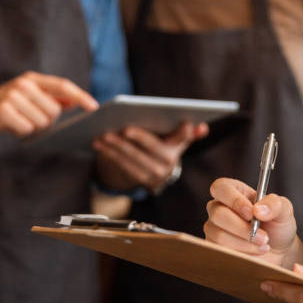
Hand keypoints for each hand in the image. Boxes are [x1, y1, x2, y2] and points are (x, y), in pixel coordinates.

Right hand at [0, 71, 96, 138]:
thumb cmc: (4, 108)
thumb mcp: (27, 98)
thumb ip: (50, 99)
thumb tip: (74, 101)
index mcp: (32, 79)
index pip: (63, 85)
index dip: (80, 96)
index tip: (94, 106)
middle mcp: (23, 84)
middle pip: (54, 110)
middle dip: (47, 121)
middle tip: (30, 120)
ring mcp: (12, 96)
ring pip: (42, 122)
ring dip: (33, 128)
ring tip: (18, 122)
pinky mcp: (4, 111)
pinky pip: (27, 129)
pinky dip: (21, 133)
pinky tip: (10, 127)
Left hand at [93, 122, 207, 192]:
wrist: (155, 172)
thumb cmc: (164, 146)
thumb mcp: (176, 139)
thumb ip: (187, 133)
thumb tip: (203, 127)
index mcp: (178, 148)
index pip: (183, 137)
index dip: (184, 132)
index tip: (184, 122)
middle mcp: (168, 164)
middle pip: (150, 149)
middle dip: (135, 139)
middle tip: (121, 129)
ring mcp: (153, 175)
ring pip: (132, 159)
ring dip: (116, 147)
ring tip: (102, 135)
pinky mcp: (138, 180)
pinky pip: (122, 166)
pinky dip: (109, 154)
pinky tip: (98, 144)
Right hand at [204, 177, 298, 266]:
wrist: (278, 251)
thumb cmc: (277, 226)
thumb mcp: (283, 210)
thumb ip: (274, 204)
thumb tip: (258, 209)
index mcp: (234, 191)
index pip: (221, 188)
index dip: (234, 200)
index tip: (251, 213)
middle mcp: (219, 207)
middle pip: (218, 214)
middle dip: (242, 228)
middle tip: (263, 236)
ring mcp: (214, 228)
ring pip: (220, 235)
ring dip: (245, 243)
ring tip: (264, 244)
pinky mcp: (215, 248)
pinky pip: (221, 251)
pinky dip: (242, 253)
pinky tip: (255, 251)